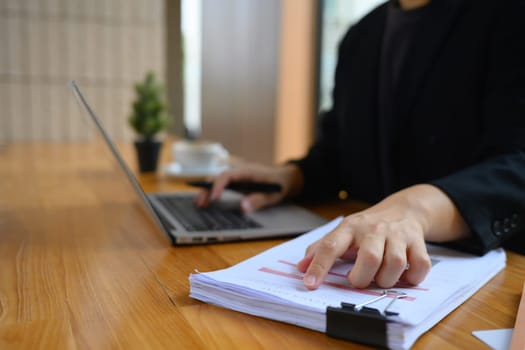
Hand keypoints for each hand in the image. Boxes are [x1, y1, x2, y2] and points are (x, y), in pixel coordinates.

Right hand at [194, 163, 303, 212]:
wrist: (286, 178)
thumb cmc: (280, 185)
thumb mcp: (273, 194)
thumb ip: (259, 200)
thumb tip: (243, 207)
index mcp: (247, 171)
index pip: (227, 175)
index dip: (218, 186)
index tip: (214, 198)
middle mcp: (239, 172)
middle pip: (218, 177)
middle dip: (207, 189)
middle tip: (200, 203)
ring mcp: (237, 176)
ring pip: (217, 180)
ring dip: (207, 191)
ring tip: (199, 203)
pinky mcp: (237, 182)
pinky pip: (222, 185)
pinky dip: (213, 192)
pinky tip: (207, 201)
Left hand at [296, 184, 469, 288]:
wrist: (404, 209)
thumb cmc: (368, 227)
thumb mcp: (343, 232)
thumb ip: (321, 249)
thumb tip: (301, 267)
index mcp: (350, 227)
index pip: (331, 246)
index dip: (319, 266)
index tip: (310, 283)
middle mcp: (374, 229)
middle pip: (370, 257)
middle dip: (362, 278)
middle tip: (359, 280)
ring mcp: (398, 235)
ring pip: (395, 264)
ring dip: (386, 280)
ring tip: (380, 278)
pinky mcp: (418, 243)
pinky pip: (420, 266)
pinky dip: (412, 278)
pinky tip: (403, 276)